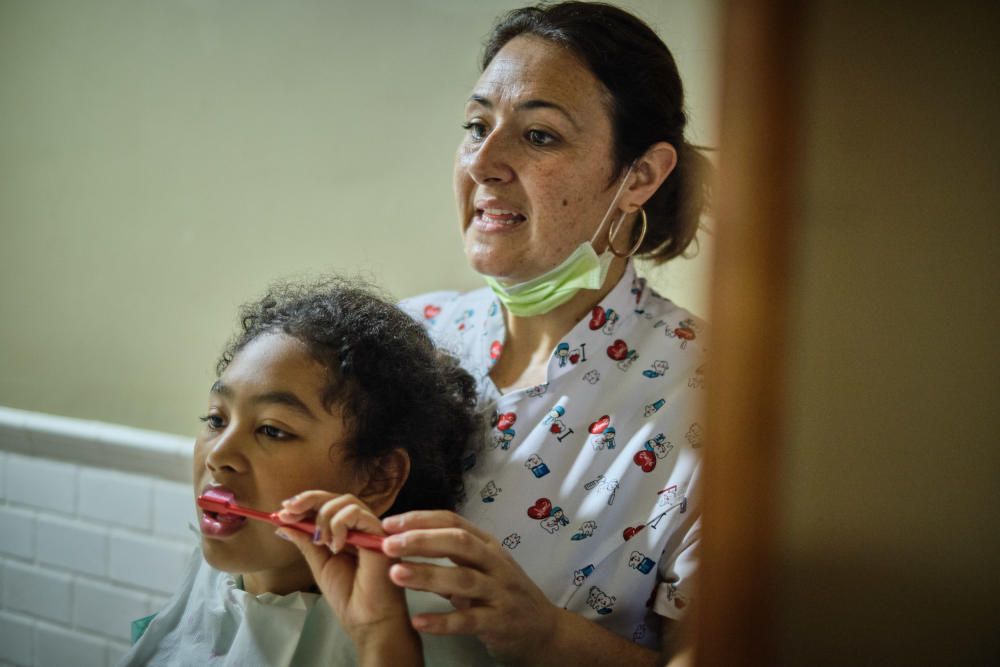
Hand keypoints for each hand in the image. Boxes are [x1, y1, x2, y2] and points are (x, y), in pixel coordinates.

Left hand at [276, 492, 414, 645]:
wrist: (365, 618)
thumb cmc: (347, 595)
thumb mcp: (319, 563)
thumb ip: (306, 541)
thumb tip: (284, 524)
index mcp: (346, 532)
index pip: (327, 505)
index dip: (304, 503)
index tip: (283, 511)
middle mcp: (360, 526)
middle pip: (336, 497)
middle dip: (308, 500)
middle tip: (289, 511)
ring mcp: (371, 528)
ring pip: (347, 501)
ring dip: (324, 517)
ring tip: (320, 541)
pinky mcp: (380, 533)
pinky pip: (358, 514)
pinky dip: (340, 525)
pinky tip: (336, 546)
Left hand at [381, 510, 561, 664]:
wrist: (545, 631)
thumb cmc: (505, 596)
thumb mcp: (482, 571)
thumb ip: (450, 561)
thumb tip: (405, 546)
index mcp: (488, 546)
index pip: (454, 522)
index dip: (421, 520)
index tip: (389, 523)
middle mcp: (495, 564)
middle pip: (458, 543)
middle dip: (421, 540)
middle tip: (387, 544)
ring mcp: (500, 593)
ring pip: (463, 579)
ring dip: (427, 575)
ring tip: (396, 574)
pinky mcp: (500, 623)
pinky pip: (469, 621)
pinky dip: (442, 621)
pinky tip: (418, 622)